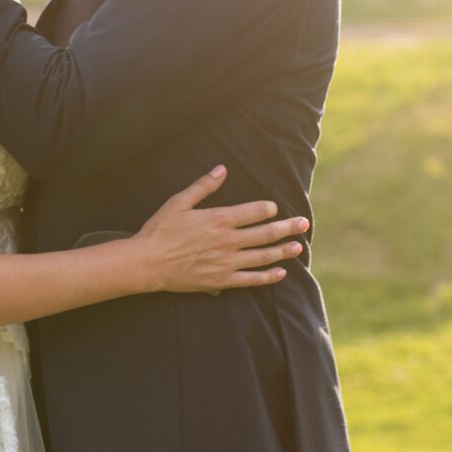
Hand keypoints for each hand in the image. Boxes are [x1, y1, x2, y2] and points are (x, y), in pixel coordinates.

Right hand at [133, 166, 307, 294]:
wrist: (148, 262)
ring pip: (263, 256)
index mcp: (219, 219)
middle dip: (288, 227)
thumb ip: (203, 186)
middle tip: (304, 224)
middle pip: (265, 234)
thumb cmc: (160, 230)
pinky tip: (281, 272)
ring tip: (298, 246)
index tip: (275, 207)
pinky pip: (251, 280)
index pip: (254, 212)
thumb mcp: (179, 202)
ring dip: (283, 251)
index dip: (268, 209)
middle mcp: (228, 241)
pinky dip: (268, 276)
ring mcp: (227, 263)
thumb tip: (222, 170)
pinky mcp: (221, 281)